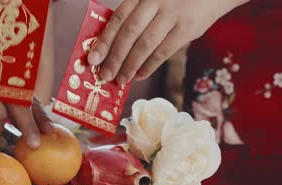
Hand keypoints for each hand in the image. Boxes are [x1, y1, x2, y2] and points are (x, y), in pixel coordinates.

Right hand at [0, 50, 54, 147]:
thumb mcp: (8, 91)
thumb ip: (26, 107)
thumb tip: (46, 129)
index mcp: (15, 81)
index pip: (32, 102)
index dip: (42, 118)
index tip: (50, 132)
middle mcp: (2, 82)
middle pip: (20, 108)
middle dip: (28, 128)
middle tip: (34, 145)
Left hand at [88, 0, 248, 83]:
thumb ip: (136, 14)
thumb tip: (112, 46)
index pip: (118, 18)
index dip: (104, 40)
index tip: (92, 58)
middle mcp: (156, 1)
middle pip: (129, 33)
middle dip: (114, 57)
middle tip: (104, 75)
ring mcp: (173, 14)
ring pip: (145, 44)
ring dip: (130, 65)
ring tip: (120, 79)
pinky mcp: (188, 28)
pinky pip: (164, 51)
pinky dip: (150, 65)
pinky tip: (139, 75)